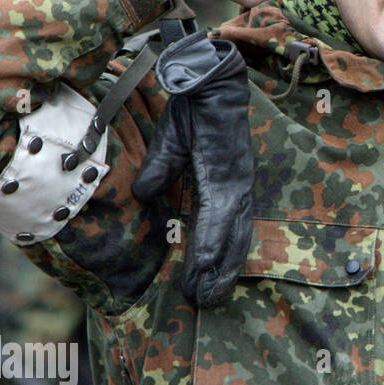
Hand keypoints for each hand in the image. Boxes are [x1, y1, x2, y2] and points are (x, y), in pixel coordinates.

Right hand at [131, 31, 254, 307]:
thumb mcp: (171, 149)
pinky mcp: (228, 177)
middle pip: (233, 239)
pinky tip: (205, 263)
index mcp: (227, 184)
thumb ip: (161, 173)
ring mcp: (236, 184)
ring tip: (207, 294)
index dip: (217, 256)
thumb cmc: (193, 112)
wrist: (205, 83)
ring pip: (230, 234)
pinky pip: (220, 215)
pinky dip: (213, 240)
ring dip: (218, 265)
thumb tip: (145, 194)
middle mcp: (238, 189)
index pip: (224, 229)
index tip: (205, 284)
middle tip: (209, 301)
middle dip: (222, 271)